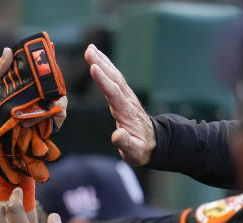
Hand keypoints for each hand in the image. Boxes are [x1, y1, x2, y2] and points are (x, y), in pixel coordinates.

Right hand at [85, 44, 154, 165]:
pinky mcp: (124, 97)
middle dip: (101, 64)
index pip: (114, 94)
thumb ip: (125, 143)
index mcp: (126, 113)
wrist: (153, 144)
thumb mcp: (134, 152)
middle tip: (89, 50)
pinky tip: (98, 61)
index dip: (103, 81)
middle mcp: (127, 101)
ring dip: (102, 62)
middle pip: (113, 79)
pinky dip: (106, 68)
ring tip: (90, 49)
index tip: (94, 68)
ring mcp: (126, 98)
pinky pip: (114, 79)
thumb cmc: (141, 149)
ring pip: (114, 76)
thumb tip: (118, 136)